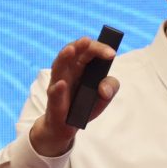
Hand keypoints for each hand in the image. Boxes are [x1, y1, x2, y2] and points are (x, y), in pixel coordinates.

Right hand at [29, 36, 119, 156]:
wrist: (67, 126)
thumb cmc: (84, 104)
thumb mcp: (104, 96)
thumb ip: (111, 87)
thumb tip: (104, 89)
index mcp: (82, 65)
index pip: (89, 50)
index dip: (99, 48)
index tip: (112, 54)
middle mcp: (68, 70)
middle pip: (73, 52)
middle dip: (80, 45)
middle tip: (87, 41)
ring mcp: (59, 84)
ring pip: (59, 67)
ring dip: (64, 57)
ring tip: (71, 50)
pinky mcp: (54, 101)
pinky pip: (54, 93)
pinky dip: (57, 89)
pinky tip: (62, 84)